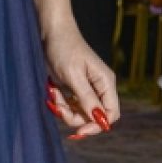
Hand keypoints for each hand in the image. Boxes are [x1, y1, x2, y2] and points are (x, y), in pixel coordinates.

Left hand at [42, 21, 119, 139]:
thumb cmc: (64, 48)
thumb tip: (100, 120)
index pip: (111, 113)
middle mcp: (99, 87)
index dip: (97, 125)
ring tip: (53, 93)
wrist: (50, 32)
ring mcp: (86, 88)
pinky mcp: (74, 88)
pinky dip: (60, 102)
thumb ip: (87, 98)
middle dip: (75, 117)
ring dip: (64, 109)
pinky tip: (52, 91)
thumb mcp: (74, 75)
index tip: (79, 131)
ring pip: (79, 113)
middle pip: (93, 116)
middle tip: (59, 107)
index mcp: (105, 83)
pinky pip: (70, 105)